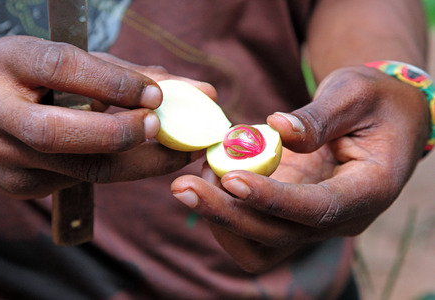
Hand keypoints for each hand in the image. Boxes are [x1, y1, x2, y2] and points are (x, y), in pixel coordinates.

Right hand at [0, 36, 213, 198]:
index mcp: (12, 62)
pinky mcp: (18, 183)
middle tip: (162, 128)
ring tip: (175, 151)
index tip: (157, 95)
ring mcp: (4, 154)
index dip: (114, 83)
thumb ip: (138, 77)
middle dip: (121, 134)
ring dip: (138, 163)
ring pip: (81, 169)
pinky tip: (138, 159)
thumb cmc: (54, 81)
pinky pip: (80, 181)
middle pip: (61, 133)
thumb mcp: (86, 66)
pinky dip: (117, 170)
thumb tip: (205, 94)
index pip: (63, 68)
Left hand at [171, 65, 430, 272]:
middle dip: (228, 213)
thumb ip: (319, 117)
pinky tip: (211, 179)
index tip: (230, 177)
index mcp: (368, 190)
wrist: (382, 119)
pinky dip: (227, 214)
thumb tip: (278, 128)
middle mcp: (340, 218)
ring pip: (261, 246)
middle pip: (279, 235)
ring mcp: (313, 222)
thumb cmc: (373, 101)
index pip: (317, 208)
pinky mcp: (292, 216)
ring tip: (196, 178)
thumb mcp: (354, 94)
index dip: (272, 198)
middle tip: (183, 185)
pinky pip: (254, 234)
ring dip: (222, 219)